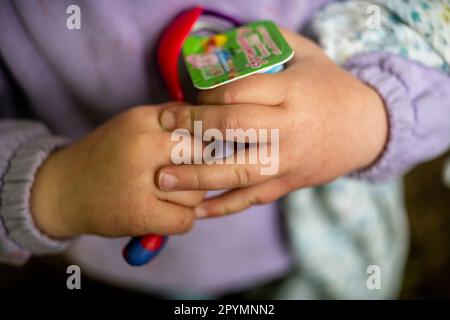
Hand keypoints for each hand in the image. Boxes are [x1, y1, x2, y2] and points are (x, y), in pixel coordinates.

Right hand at [30, 104, 203, 237]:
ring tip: (168, 196)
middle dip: (202, 168)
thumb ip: (172, 120)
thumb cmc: (108, 156)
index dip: (207, 140)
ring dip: (190, 199)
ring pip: (197, 191)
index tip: (204, 150)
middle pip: (203, 156)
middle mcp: (142, 146)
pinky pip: (185, 219)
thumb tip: (215, 125)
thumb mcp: (134, 125)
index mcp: (142, 119)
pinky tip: (166, 214)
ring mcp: (140, 182)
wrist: (64, 189)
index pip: (198, 124)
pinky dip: (181, 220)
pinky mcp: (139, 214)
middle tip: (188, 176)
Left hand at [156, 29, 387, 217]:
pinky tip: (196, 210)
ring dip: (196, 176)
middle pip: (232, 128)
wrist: (367, 129)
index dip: (206, 94)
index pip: (238, 92)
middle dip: (192, 126)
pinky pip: (252, 199)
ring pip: (238, 171)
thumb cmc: (330, 87)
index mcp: (292, 93)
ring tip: (162, 179)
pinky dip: (223, 207)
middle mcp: (290, 129)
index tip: (190, 95)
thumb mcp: (307, 55)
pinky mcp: (288, 185)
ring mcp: (289, 162)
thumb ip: (269, 42)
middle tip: (162, 124)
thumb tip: (226, 38)